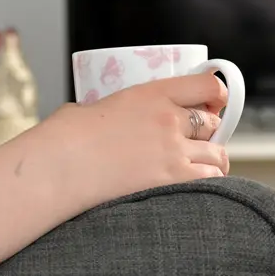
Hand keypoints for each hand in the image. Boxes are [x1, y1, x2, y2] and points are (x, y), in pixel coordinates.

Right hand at [0, 73, 231, 264]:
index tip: (215, 102)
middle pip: (213, 123)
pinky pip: (210, 180)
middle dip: (208, 133)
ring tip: (200, 168)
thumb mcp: (94, 108)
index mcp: (152, 93)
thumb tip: (112, 121)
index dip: (216, 95)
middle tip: (198, 142)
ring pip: (217, 154)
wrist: (57, 167)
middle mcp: (169, 119)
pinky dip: (208, 183)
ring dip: (211, 161)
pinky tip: (196, 189)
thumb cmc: (64, 138)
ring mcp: (173, 151)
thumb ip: (117, 111)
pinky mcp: (172, 181)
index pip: (206, 86)